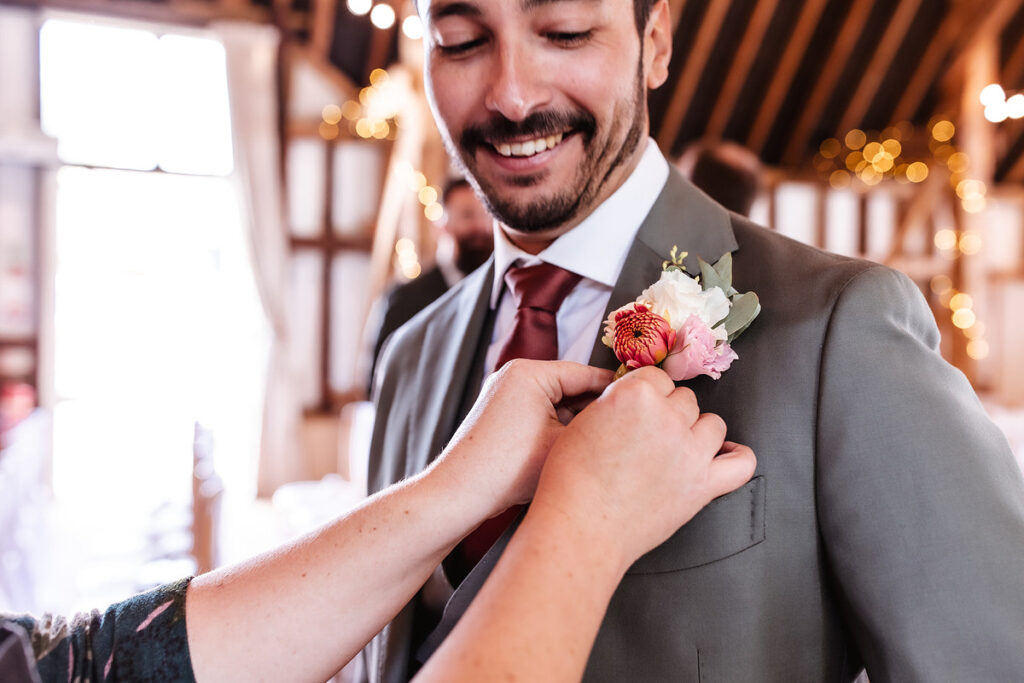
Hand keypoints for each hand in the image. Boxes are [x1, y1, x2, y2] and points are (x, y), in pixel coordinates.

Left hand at [429, 359, 613, 519]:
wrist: (458, 495)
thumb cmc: (505, 469)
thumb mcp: (563, 444)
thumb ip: (596, 425)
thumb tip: (624, 417)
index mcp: (529, 371)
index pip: (587, 374)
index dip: (617, 393)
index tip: (642, 405)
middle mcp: (513, 375)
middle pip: (571, 388)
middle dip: (596, 410)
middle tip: (629, 429)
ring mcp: (504, 395)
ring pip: (557, 404)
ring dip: (577, 423)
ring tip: (605, 444)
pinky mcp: (500, 415)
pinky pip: (540, 415)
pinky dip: (558, 430)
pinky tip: (577, 451)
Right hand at [532, 365, 755, 569]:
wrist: (580, 527)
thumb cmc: (572, 481)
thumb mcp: (584, 422)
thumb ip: (617, 403)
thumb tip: (637, 401)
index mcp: (635, 395)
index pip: (657, 378)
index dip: (646, 395)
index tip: (637, 411)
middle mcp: (668, 418)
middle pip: (685, 400)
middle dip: (668, 414)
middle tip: (648, 437)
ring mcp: (690, 451)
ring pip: (713, 424)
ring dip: (697, 432)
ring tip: (676, 448)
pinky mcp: (703, 485)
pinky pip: (742, 463)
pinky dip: (737, 457)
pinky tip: (724, 457)